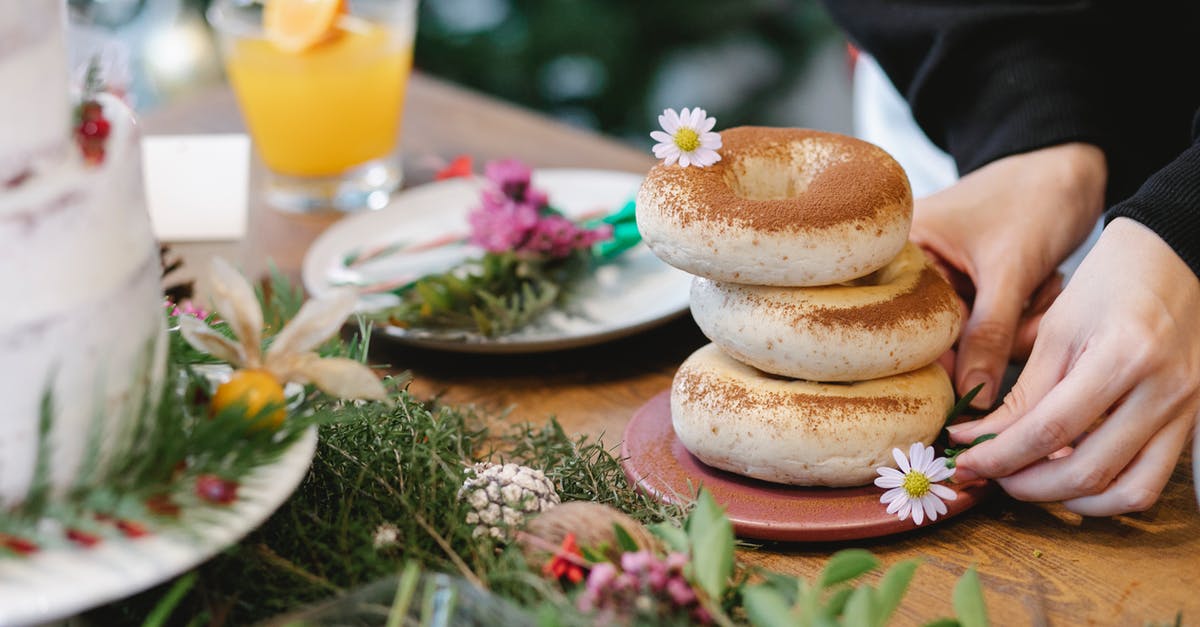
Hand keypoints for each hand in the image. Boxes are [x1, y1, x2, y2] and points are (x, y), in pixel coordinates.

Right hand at [913, 143, 1106, 406]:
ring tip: (1042, 289)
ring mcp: (941, 281)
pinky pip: (988, 332)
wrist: (1074, 170)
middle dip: (991, 337)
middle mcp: (909, 266)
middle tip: (1028, 315)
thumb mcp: (1011, 270)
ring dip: (1014, 330)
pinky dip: (1020, 321)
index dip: (927, 359)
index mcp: (897, 249)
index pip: (896, 322)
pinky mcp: (970, 290)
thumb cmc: (1034, 198)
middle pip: (933, 338)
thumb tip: (974, 399)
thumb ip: (989, 336)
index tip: (959, 394)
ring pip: (968, 341)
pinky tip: (1041, 288)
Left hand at [950, 218, 1199, 514]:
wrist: (1175, 259)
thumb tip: (977, 440)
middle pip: (1088, 471)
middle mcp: (1164, 391)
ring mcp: (1186, 411)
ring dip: (1070, 500)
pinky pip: (1151, 480)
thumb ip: (1024, 392)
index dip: (999, 456)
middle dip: (1026, 485)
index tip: (964, 462)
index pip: (1050, 430)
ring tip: (1026, 482)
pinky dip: (1107, 491)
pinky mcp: (1193, 422)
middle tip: (988, 476)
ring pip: (1127, 492)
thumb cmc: (1110, 282)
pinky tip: (1070, 475)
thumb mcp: (1057, 328)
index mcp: (1124, 357)